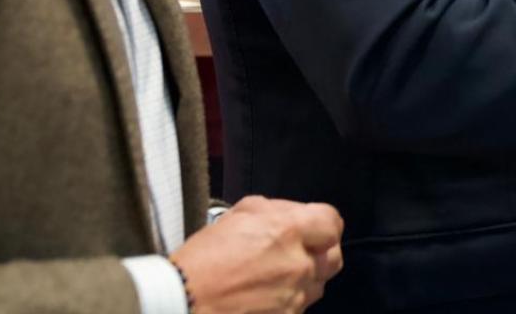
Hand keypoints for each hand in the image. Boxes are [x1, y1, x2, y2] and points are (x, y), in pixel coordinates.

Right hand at [170, 195, 343, 313]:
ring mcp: (294, 297)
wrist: (182, 303)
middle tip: (298, 254)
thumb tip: (290, 214)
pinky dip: (287, 303)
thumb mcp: (237, 216)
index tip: (313, 229)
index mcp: (289, 231)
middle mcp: (299, 264)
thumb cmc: (202, 260)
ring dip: (304, 281)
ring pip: (317, 287)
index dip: (323, 224)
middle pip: (333, 258)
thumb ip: (273, 211)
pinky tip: (263, 298)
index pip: (332, 222)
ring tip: (274, 279)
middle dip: (321, 254)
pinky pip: (299, 308)